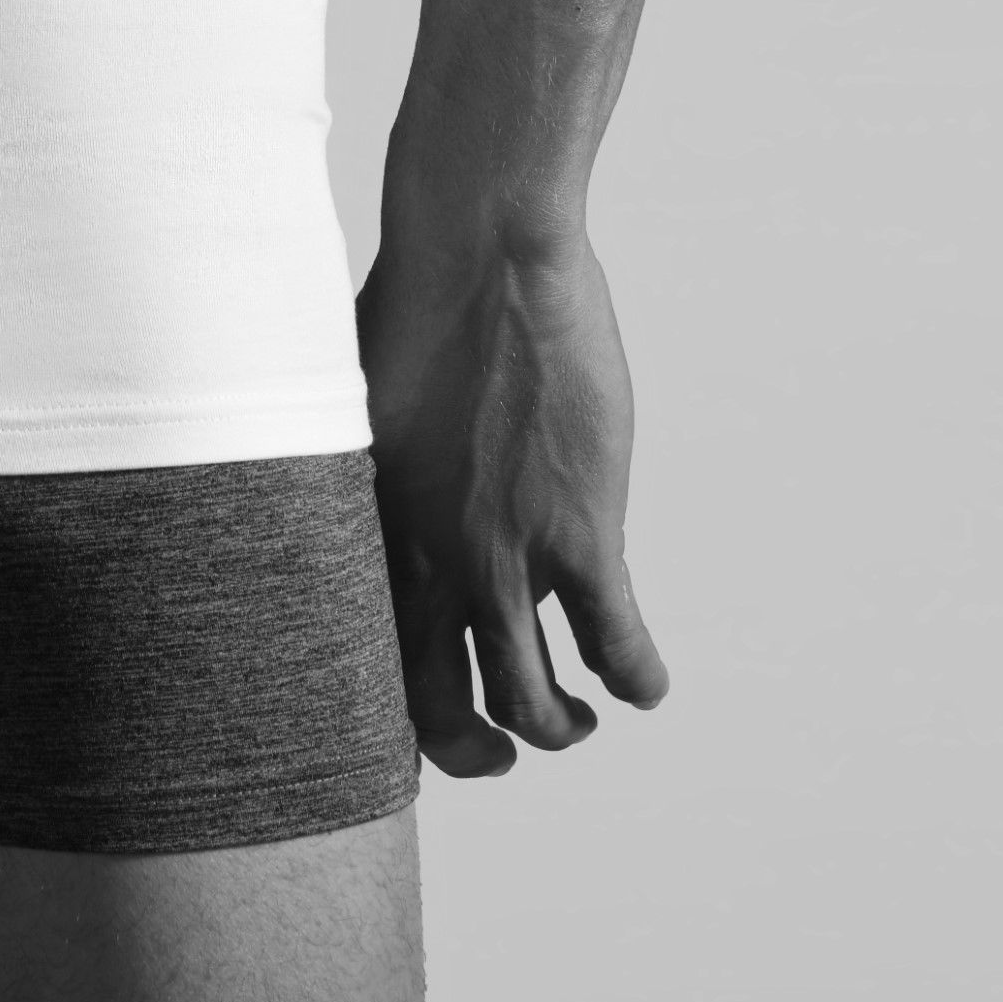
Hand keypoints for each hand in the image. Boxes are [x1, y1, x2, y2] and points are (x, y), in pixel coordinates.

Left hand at [356, 221, 669, 779]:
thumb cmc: (414, 298)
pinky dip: (637, 679)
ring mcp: (509, 555)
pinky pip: (618, 648)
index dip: (391, 710)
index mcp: (369, 530)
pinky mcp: (584, 533)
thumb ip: (368, 471)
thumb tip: (368, 486)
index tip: (421, 713)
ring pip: (534, 707)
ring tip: (580, 714)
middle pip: (439, 716)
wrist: (483, 248)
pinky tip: (645, 680)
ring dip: (561, 726)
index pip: (361, 664)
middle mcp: (430, 561)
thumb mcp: (357, 403)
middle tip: (504, 750)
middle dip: (474, 753)